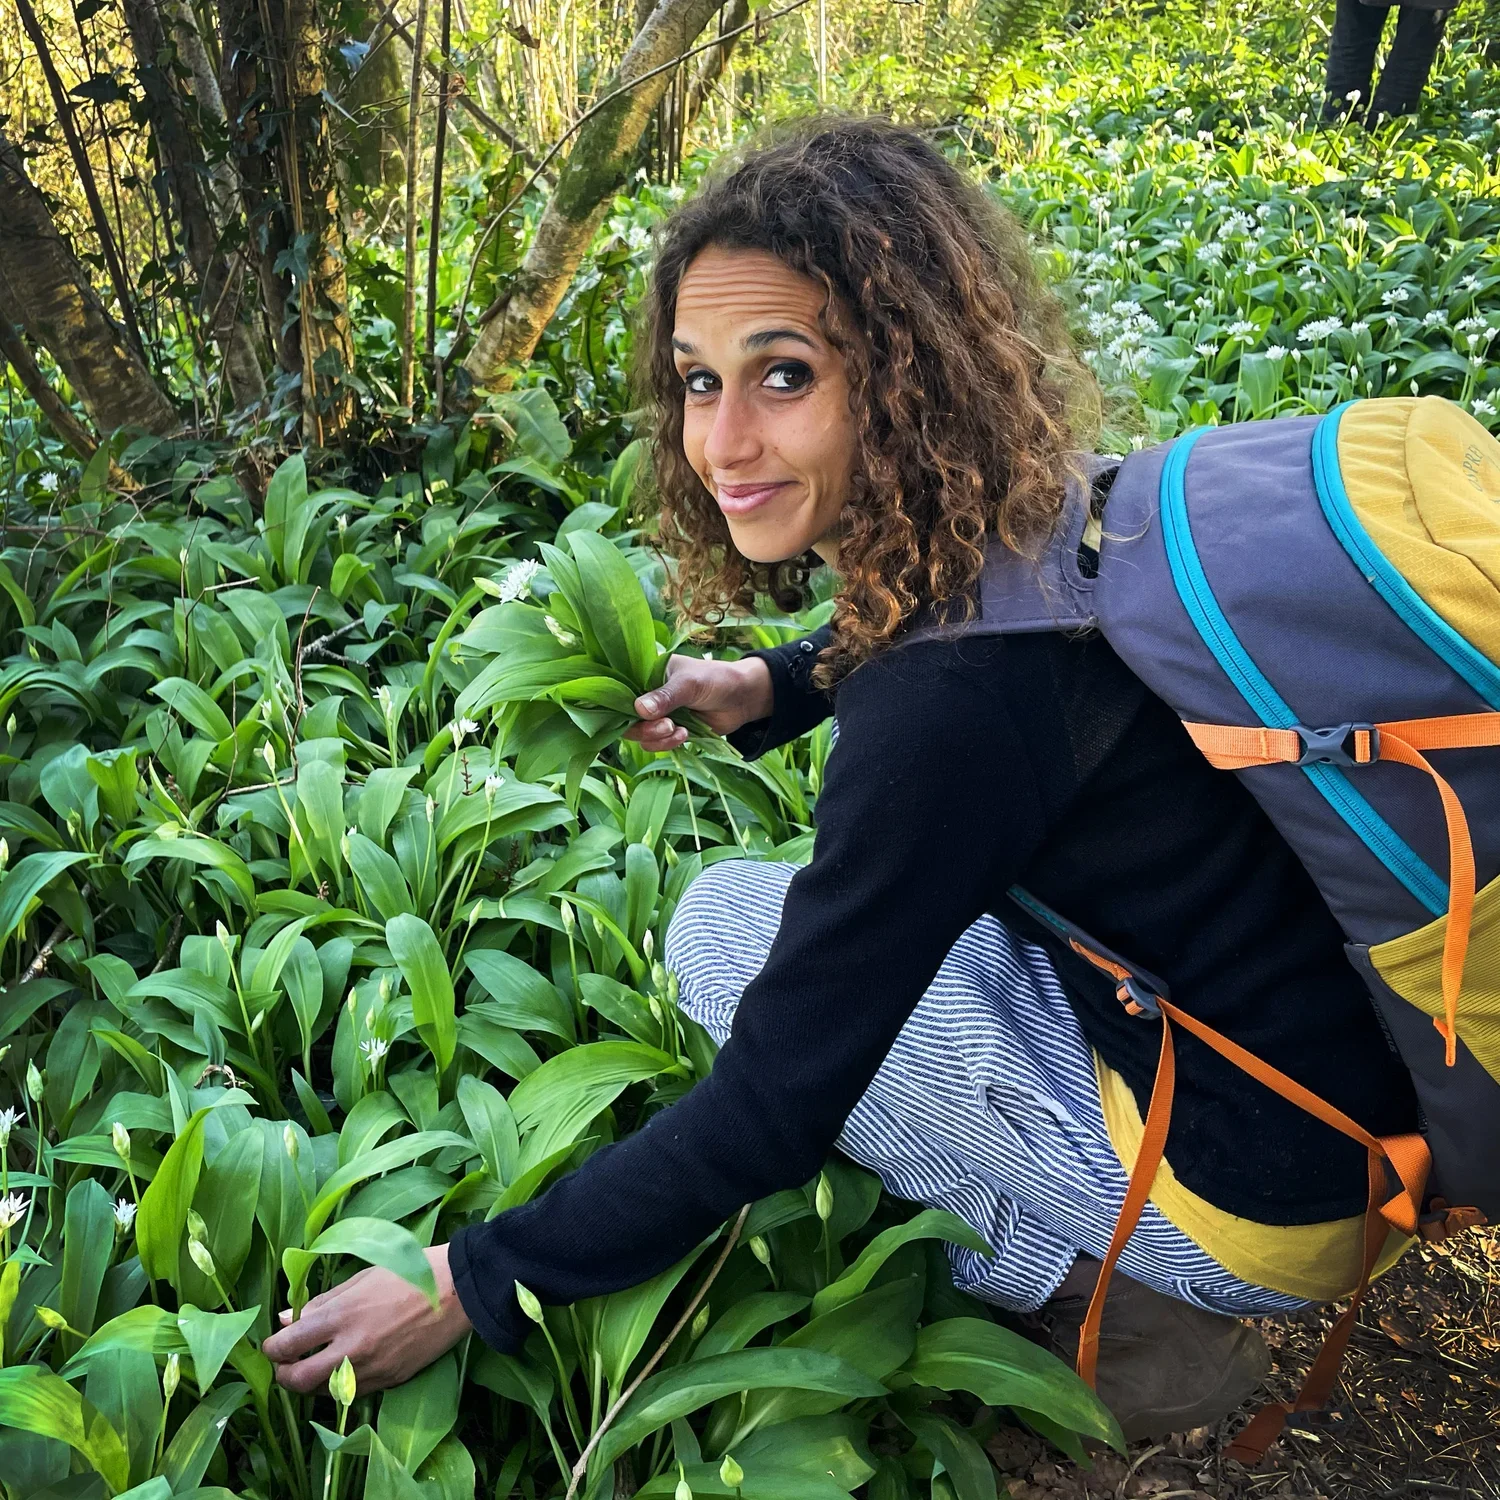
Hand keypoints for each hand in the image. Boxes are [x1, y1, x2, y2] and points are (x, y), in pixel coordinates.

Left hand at [263, 1243, 471, 1394]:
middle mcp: (352, 1348)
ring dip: (310, 1382)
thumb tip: (287, 1319)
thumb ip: (323, 1301)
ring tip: (313, 1366)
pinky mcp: (390, 1380)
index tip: (273, 1344)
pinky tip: (343, 1369)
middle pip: (298, 1379)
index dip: (272, 1348)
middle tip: (284, 1365)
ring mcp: (372, 1369)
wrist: (458, 1291)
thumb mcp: (362, 1276)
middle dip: (283, 1374)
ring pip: (322, 1392)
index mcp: (342, 1315)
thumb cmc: (408, 1272)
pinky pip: (352, 1393)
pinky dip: (339, 1385)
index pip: (288, 1344)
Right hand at [626, 655, 773, 751]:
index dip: (620, 705)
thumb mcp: (690, 684)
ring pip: (640, 734)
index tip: (635, 714)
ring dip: (657, 738)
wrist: (743, 698)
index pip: (620, 689)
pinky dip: (667, 744)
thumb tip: (639, 709)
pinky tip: (685, 735)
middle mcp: (647, 694)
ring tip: (679, 731)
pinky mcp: (668, 730)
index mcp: (646, 673)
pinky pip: (656, 743)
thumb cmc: (716, 680)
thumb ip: (666, 696)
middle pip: (627, 718)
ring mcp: (657, 714)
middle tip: (666, 726)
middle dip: (644, 728)